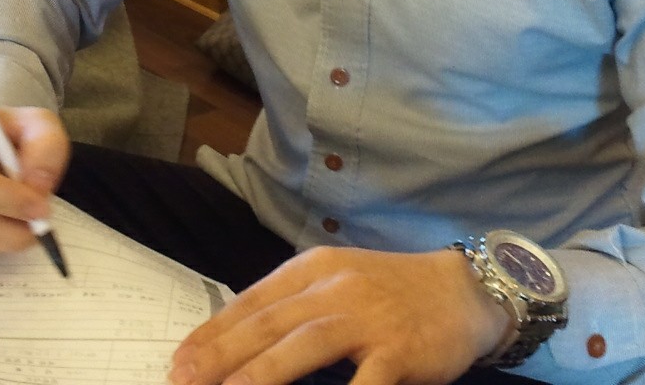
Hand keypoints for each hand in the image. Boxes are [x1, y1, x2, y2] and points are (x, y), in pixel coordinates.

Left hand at [169, 246, 511, 384]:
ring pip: (303, 345)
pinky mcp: (400, 349)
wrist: (466, 290)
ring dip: (260, 374)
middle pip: (268, 324)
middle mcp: (336, 288)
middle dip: (220, 356)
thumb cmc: (392, 292)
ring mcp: (369, 318)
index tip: (179, 361)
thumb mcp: (338, 282)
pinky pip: (365, 382)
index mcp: (314, 269)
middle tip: (183, 381)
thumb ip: (294, 306)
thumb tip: (238, 341)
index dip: (212, 333)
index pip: (252, 302)